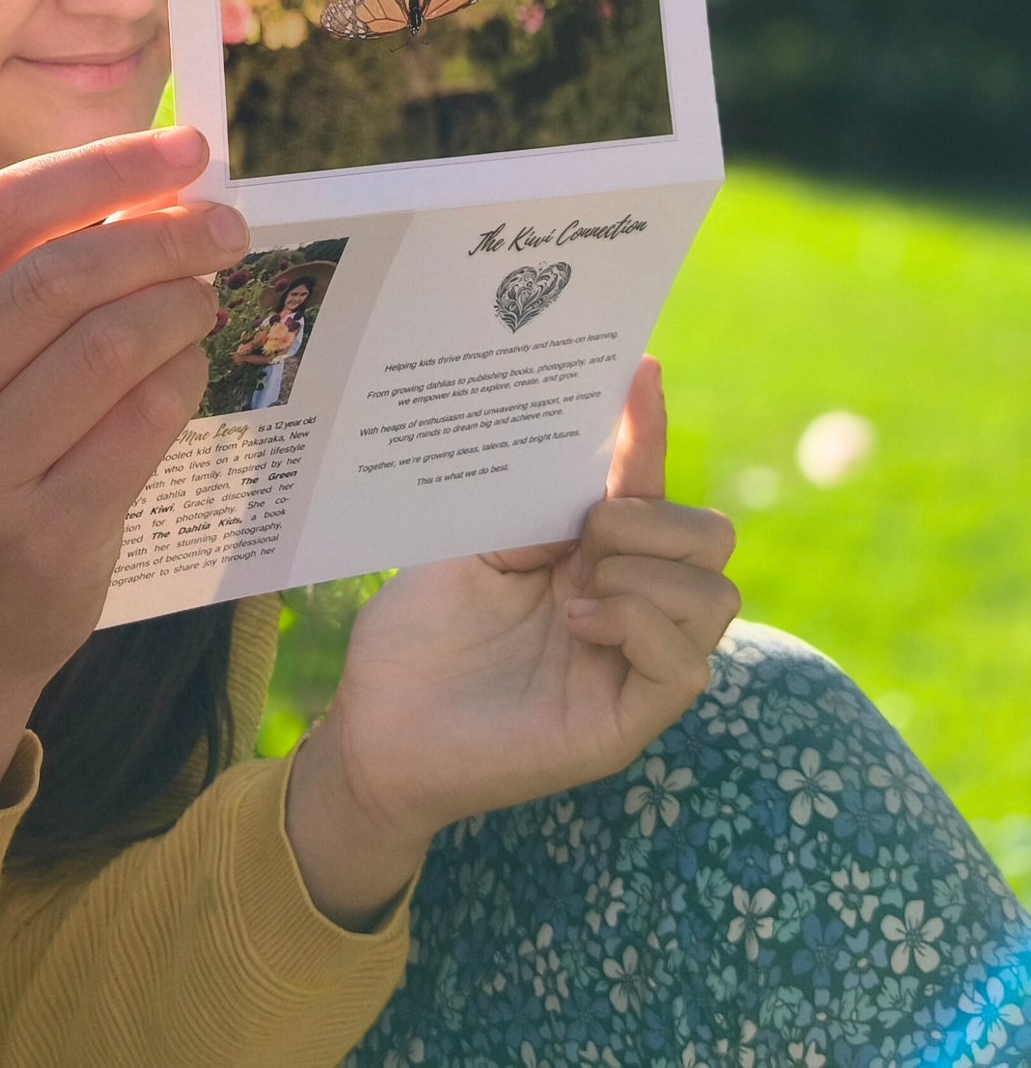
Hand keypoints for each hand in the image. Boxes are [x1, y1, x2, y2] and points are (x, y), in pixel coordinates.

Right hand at [0, 126, 248, 803]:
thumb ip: (13, 279)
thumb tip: (146, 185)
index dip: (97, 170)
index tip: (183, 149)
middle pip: (54, 278)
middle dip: (156, 235)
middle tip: (222, 225)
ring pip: (105, 348)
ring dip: (178, 303)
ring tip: (205, 292)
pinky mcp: (37, 539)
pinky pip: (138, 425)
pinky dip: (181, 377)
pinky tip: (190, 362)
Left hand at [287, 357, 737, 925]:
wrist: (376, 721)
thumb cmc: (418, 633)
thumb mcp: (472, 543)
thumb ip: (532, 500)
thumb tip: (578, 434)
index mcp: (589, 553)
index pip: (643, 484)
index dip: (646, 428)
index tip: (637, 369)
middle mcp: (627, 602)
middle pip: (709, 536)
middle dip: (652, 518)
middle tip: (583, 535)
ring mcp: (634, 662)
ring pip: (715, 596)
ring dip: (645, 574)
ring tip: (574, 588)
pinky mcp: (629, 719)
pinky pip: (686, 664)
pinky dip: (639, 624)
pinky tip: (578, 620)